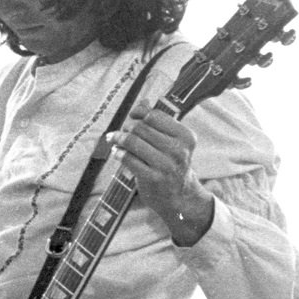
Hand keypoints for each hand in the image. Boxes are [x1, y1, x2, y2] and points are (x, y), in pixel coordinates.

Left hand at [108, 100, 214, 245]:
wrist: (179, 196)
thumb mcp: (172, 142)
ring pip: (134, 142)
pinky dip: (119, 153)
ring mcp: (166, 165)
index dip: (138, 113)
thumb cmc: (171, 164)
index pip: (155, 115)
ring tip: (114, 139)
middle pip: (141, 128)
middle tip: (121, 131)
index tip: (131, 116)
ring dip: (119, 138)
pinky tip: (116, 152)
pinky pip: (129, 159)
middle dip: (127, 126)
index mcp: (185, 136)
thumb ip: (158, 122)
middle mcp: (178, 149)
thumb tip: (143, 101)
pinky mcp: (153, 178)